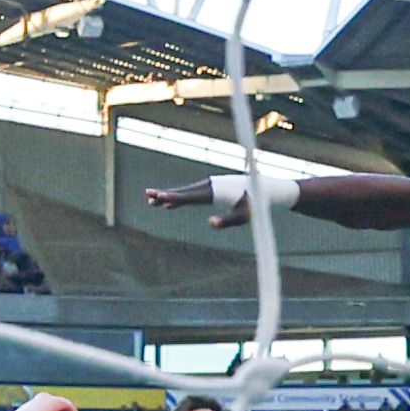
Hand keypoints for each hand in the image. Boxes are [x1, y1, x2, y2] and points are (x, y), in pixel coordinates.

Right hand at [141, 171, 298, 227]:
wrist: (262, 189)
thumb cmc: (254, 205)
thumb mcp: (243, 217)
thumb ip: (226, 222)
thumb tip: (210, 223)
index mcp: (215, 193)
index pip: (190, 197)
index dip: (174, 198)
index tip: (161, 198)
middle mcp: (209, 187)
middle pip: (183, 192)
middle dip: (164, 195)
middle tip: (147, 196)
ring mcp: (208, 187)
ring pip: (184, 193)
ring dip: (167, 197)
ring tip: (150, 201)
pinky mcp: (210, 190)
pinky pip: (190, 195)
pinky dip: (178, 200)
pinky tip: (168, 206)